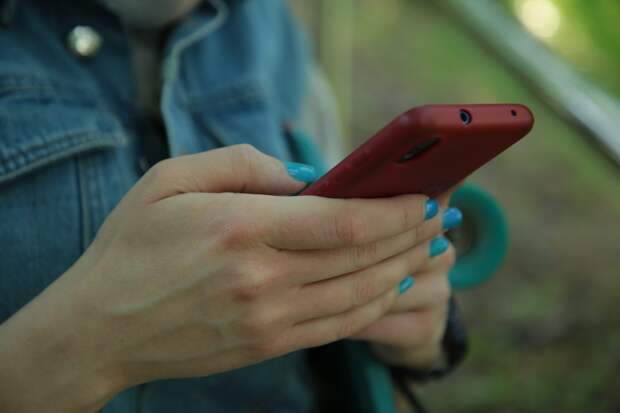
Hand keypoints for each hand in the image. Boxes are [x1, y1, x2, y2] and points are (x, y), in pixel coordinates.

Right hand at [0, 145, 446, 412]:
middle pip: (365, 258)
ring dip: (403, 269)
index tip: (424, 195)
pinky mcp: (268, 344)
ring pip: (361, 295)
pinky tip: (392, 285)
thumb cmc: (131, 247)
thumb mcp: (170, 179)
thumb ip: (241, 163)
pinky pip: (340, 325)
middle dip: (411, 235)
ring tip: (427, 249)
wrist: (100, 328)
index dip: (396, 210)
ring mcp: (269, 319)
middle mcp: (263, 278)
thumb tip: (304, 176)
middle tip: (439, 218)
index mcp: (240, 228)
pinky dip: (375, 304)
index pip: (346, 221)